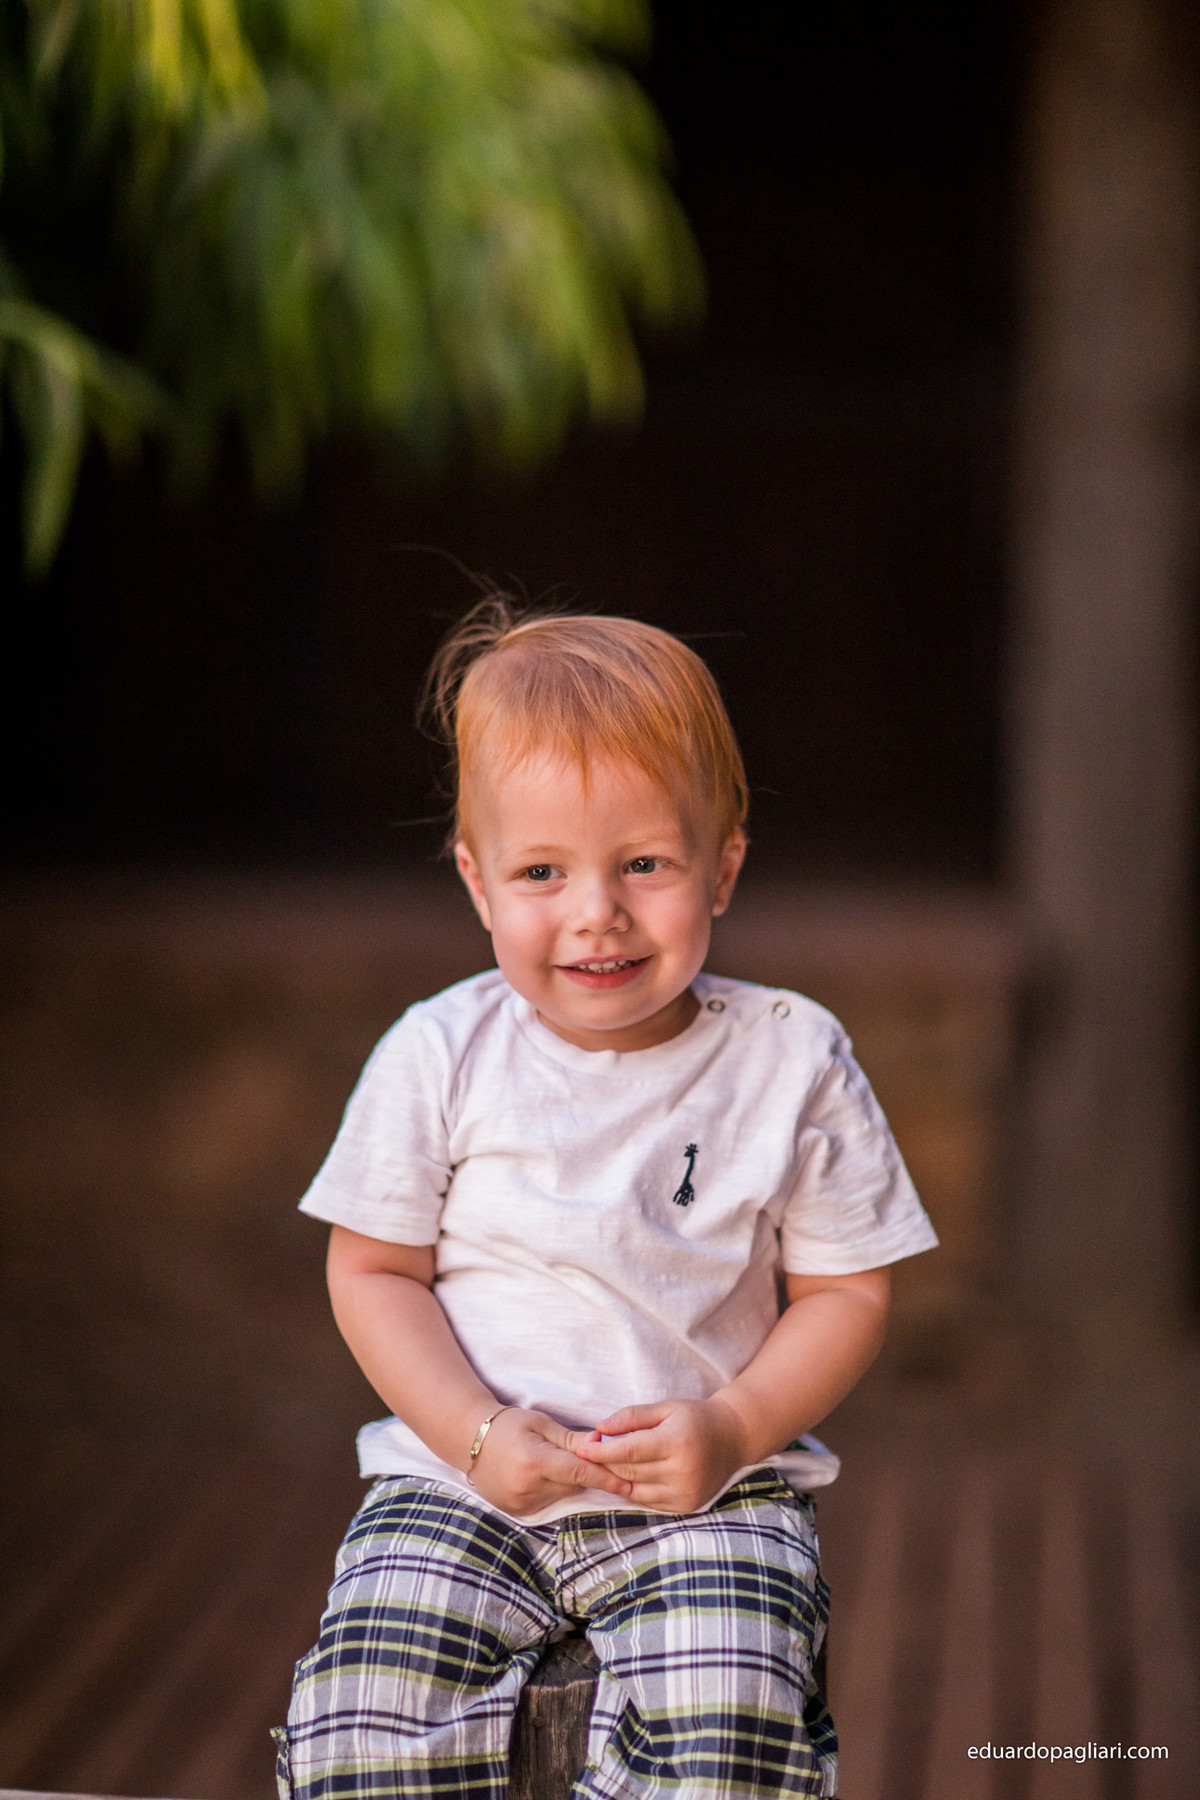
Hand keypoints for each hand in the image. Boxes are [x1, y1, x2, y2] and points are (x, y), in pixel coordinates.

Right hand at [468, 1407, 633, 1516]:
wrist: (468, 1439)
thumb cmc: (508, 1424)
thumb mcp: (540, 1423)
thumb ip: (571, 1438)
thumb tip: (600, 1445)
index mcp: (534, 1462)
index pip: (580, 1473)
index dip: (605, 1477)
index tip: (627, 1483)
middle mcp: (527, 1487)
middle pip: (573, 1485)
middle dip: (581, 1472)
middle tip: (576, 1454)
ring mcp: (519, 1503)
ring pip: (561, 1495)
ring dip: (564, 1482)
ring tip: (548, 1461)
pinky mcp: (516, 1511)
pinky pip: (546, 1502)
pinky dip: (550, 1490)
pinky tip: (536, 1474)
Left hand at [572, 1397, 749, 1512]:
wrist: (732, 1438)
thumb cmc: (695, 1418)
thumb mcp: (666, 1408)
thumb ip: (633, 1416)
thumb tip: (600, 1427)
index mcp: (676, 1442)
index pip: (628, 1451)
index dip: (601, 1452)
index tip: (580, 1448)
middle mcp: (682, 1471)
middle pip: (629, 1471)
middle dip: (605, 1463)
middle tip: (589, 1453)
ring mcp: (685, 1492)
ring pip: (635, 1490)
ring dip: (617, 1478)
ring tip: (608, 1464)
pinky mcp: (686, 1506)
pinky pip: (648, 1501)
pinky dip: (635, 1490)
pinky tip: (630, 1476)